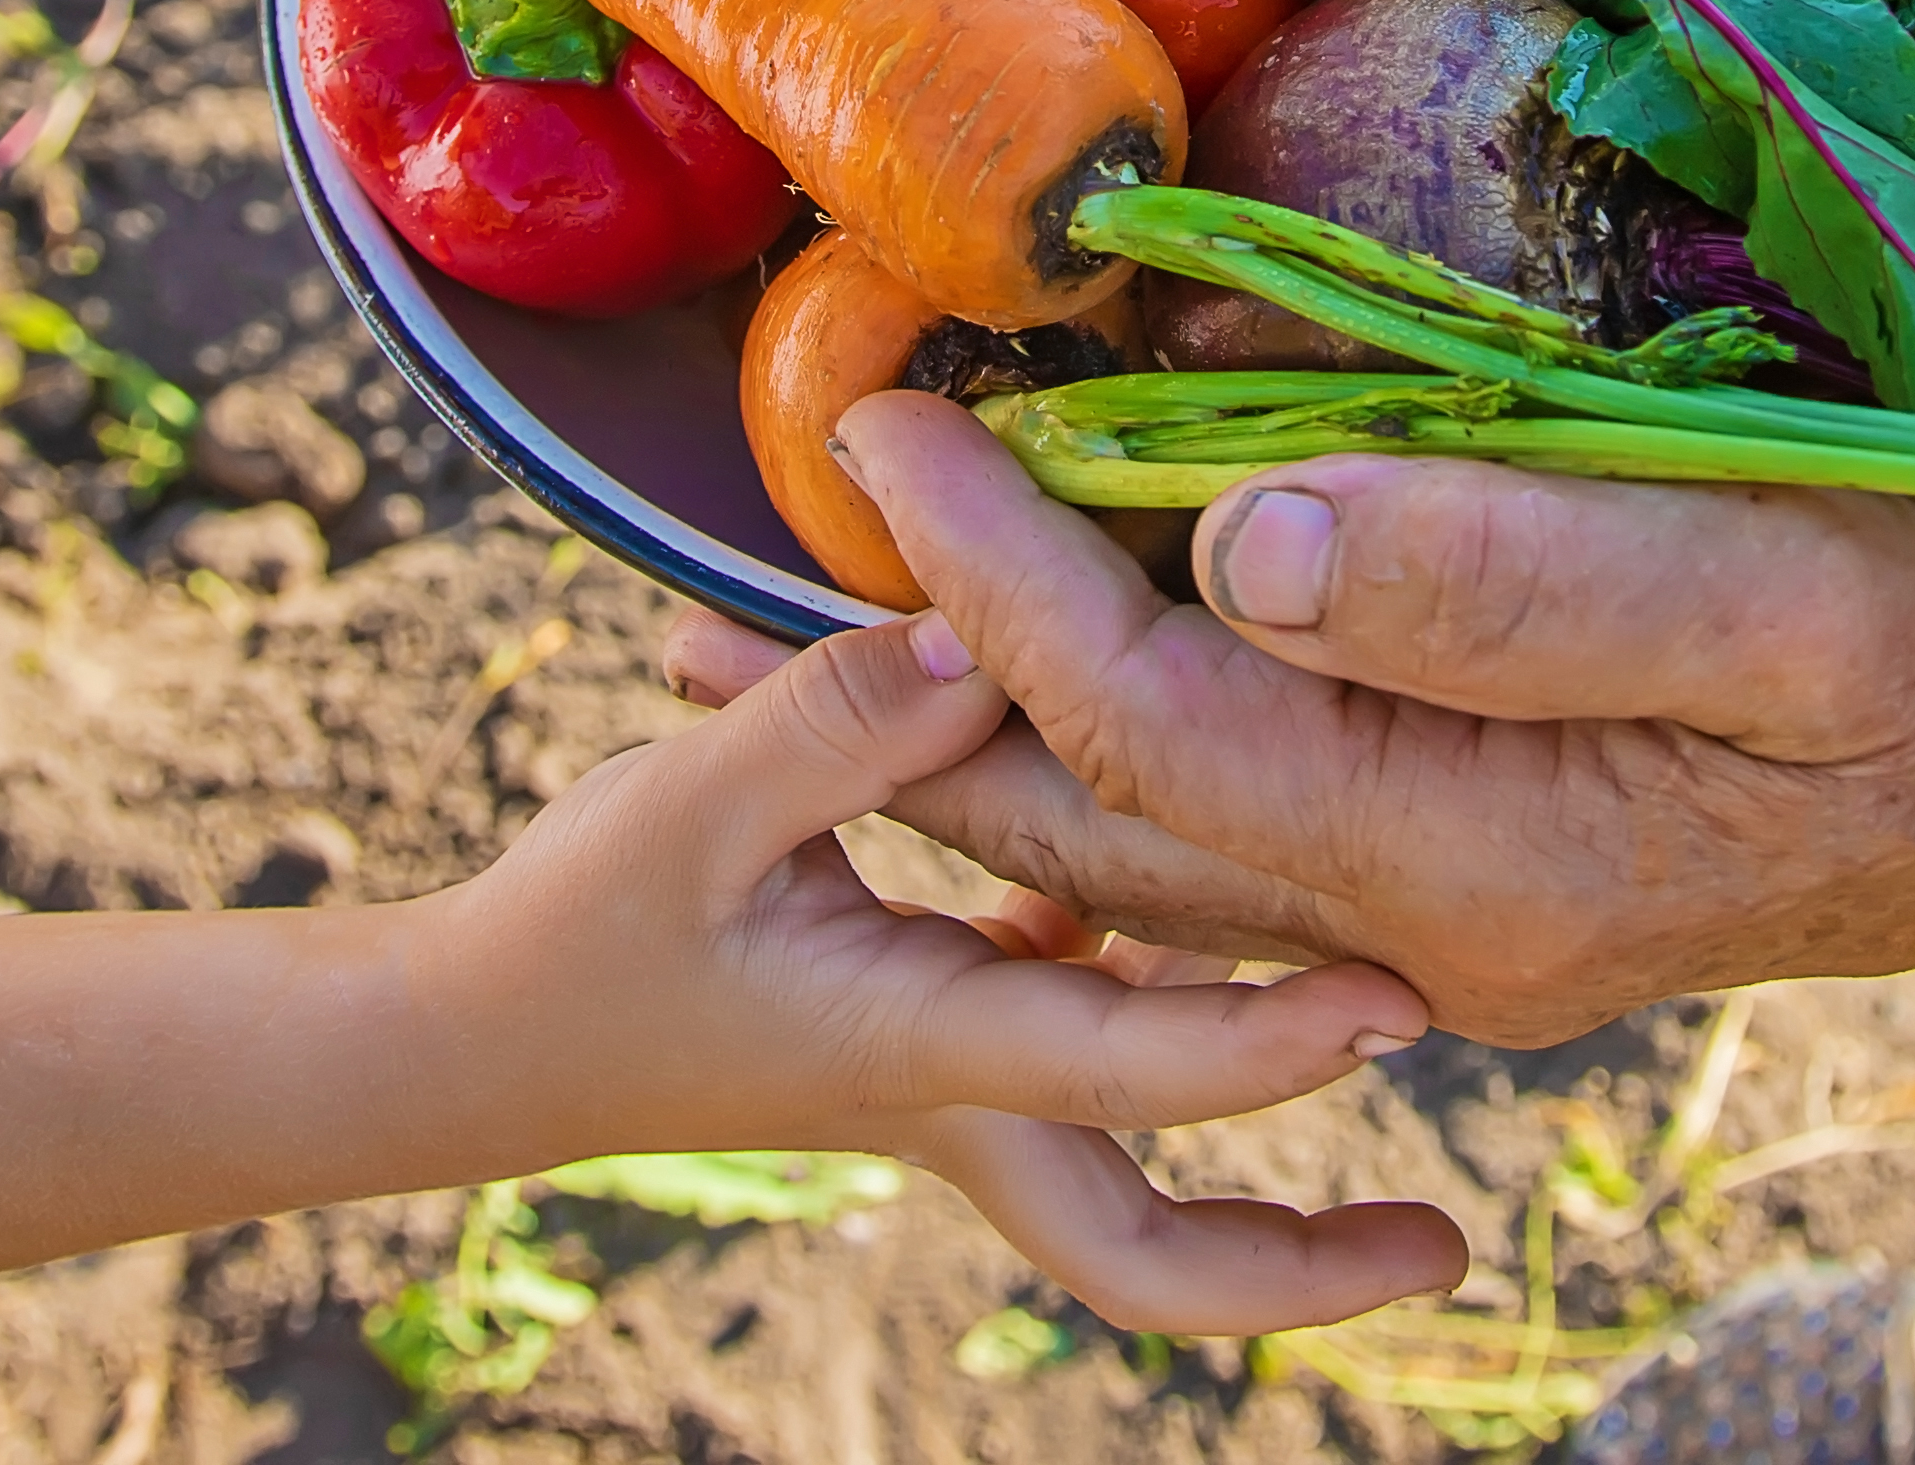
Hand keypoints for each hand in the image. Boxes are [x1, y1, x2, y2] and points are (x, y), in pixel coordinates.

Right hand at [418, 607, 1471, 1331]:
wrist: (477, 1035)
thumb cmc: (575, 932)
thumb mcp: (688, 806)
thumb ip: (836, 717)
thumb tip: (981, 645)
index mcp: (921, 1052)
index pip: (1127, 1076)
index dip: (1267, 1049)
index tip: (1395, 1009)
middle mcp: (965, 1088)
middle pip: (1147, 1246)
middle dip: (1295, 1269)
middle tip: (1438, 1250)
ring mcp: (955, 1068)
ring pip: (1129, 1141)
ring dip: (1247, 1109)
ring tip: (1384, 1016)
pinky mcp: (932, 1018)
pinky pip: (1076, 1021)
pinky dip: (1147, 980)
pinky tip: (1187, 867)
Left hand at [666, 398, 1914, 1047]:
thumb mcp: (1787, 587)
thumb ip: (1518, 568)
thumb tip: (1246, 522)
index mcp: (1472, 860)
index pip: (1156, 714)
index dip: (998, 569)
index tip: (874, 422)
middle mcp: (1411, 927)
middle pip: (1086, 814)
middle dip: (890, 697)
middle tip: (678, 605)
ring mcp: (1430, 922)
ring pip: (1129, 845)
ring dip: (953, 740)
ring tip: (766, 658)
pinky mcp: (1460, 878)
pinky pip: (1220, 836)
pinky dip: (1085, 754)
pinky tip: (999, 703)